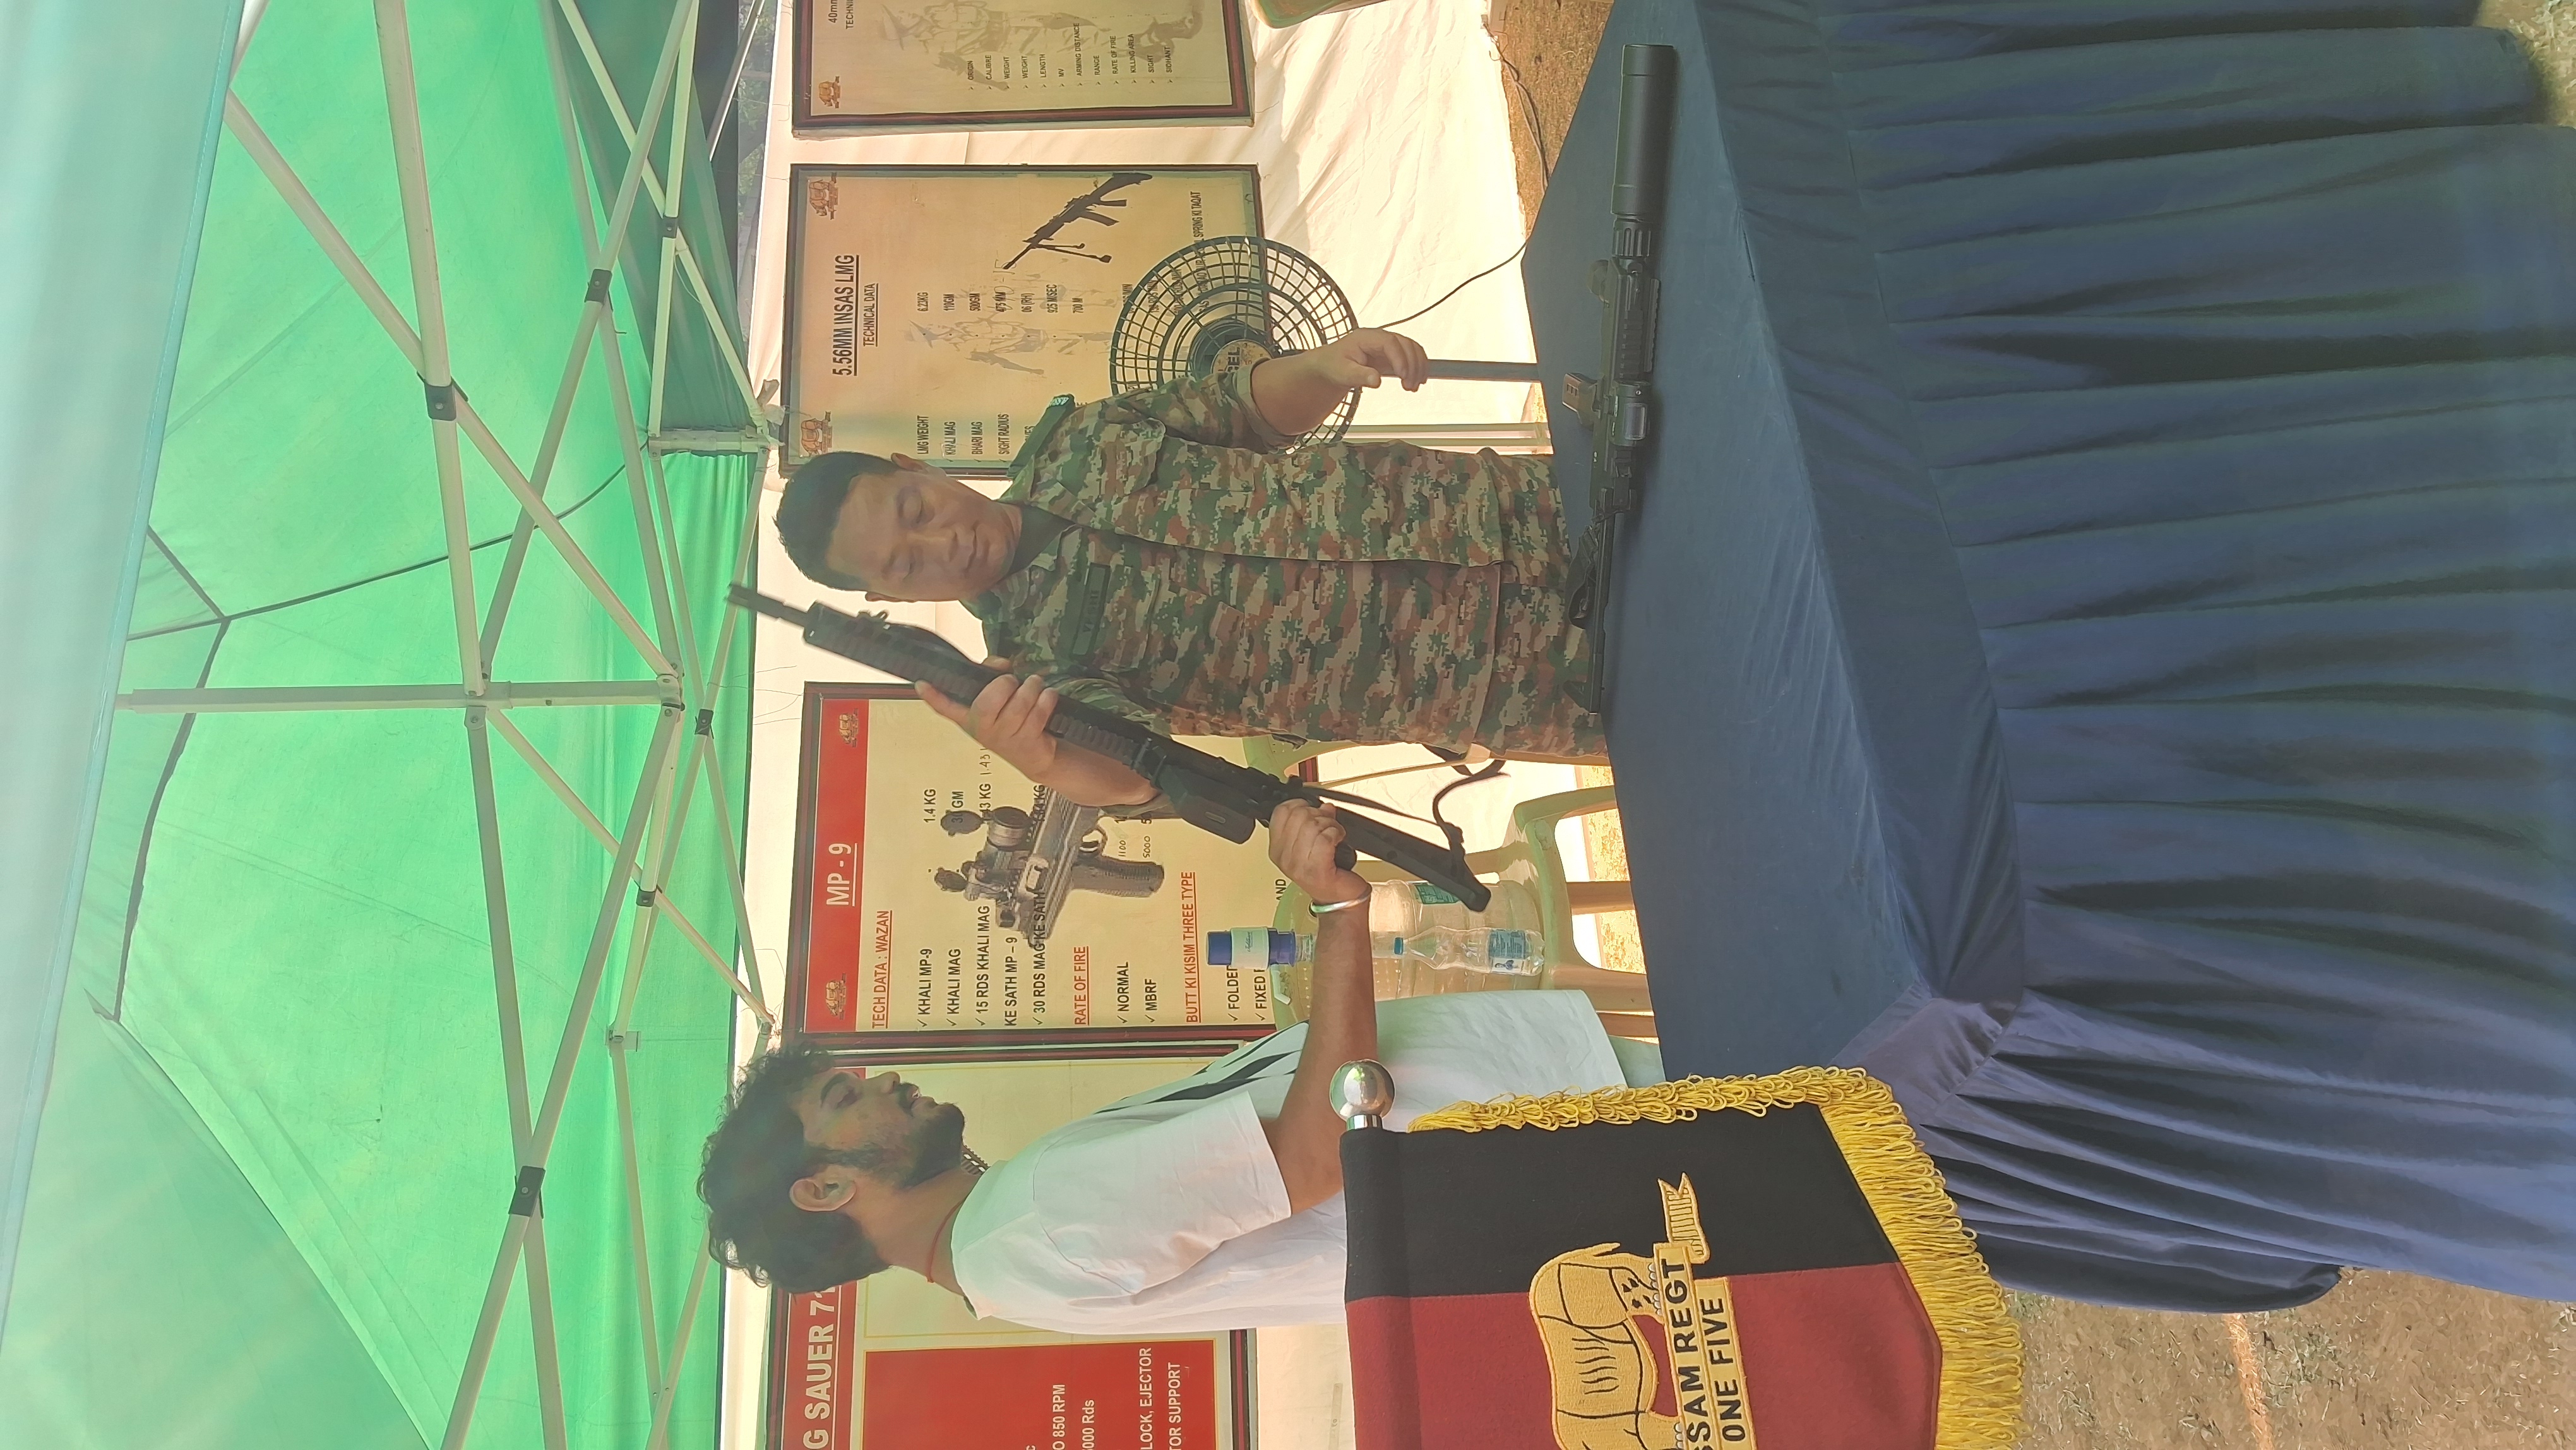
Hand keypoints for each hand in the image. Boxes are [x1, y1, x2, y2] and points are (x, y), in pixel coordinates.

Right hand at [918, 656, 1061, 782]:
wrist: (1036, 755)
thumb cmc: (1013, 719)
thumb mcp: (998, 700)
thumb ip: (993, 676)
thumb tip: (1002, 664)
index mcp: (970, 717)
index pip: (946, 707)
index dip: (933, 696)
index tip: (922, 684)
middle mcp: (983, 730)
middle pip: (987, 704)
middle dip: (1004, 684)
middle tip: (1013, 680)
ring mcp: (1005, 739)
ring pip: (1019, 705)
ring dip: (1032, 687)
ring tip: (1035, 684)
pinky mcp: (1028, 744)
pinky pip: (1039, 713)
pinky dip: (1047, 698)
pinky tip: (1047, 696)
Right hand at [1268, 801, 1370, 907]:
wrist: (1338, 899)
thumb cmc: (1326, 874)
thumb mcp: (1311, 843)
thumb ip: (1311, 822)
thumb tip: (1323, 806)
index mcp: (1277, 849)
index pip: (1281, 811)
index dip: (1301, 805)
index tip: (1312, 812)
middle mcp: (1284, 857)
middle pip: (1298, 815)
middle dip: (1318, 815)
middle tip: (1327, 825)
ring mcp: (1298, 865)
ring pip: (1313, 825)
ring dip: (1330, 825)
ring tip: (1334, 835)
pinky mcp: (1316, 869)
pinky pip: (1325, 838)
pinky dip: (1337, 834)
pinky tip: (1339, 841)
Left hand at [1313, 328, 1429, 392]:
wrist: (1330, 366)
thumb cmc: (1333, 365)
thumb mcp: (1343, 372)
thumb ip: (1360, 376)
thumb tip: (1376, 380)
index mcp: (1366, 337)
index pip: (1390, 342)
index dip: (1400, 358)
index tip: (1403, 375)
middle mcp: (1379, 338)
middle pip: (1405, 344)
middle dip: (1412, 365)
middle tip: (1410, 385)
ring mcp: (1386, 345)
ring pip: (1411, 349)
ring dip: (1418, 366)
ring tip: (1414, 385)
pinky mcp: (1391, 355)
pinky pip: (1410, 356)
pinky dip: (1417, 367)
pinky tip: (1417, 380)